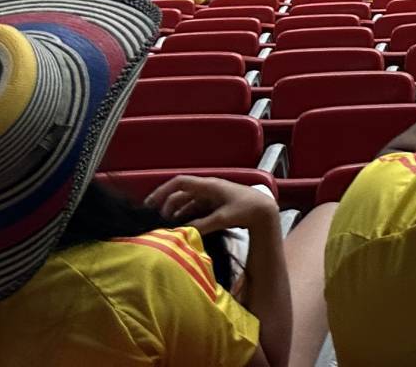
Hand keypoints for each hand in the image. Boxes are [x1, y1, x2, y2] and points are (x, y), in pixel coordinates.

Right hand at [148, 174, 279, 233]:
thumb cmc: (247, 210)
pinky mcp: (215, 205)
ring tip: (165, 226)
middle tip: (155, 220)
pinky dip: (185, 216)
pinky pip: (195, 208)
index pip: (180, 183)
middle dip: (166, 205)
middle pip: (180, 193)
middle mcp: (208, 188)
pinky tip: (181, 227)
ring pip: (187, 202)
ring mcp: (211, 196)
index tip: (149, 204)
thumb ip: (202, 225)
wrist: (265, 211)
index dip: (163, 191)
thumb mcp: (223, 219)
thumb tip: (181, 231)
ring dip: (176, 212)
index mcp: (209, 186)